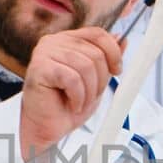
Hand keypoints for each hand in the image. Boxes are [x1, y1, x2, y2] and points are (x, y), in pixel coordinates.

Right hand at [19, 27, 123, 157]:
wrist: (45, 128)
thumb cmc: (66, 105)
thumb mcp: (95, 80)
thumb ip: (106, 59)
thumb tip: (122, 39)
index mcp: (67, 40)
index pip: (98, 34)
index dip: (113, 52)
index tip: (117, 71)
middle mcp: (54, 41)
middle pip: (95, 53)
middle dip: (100, 80)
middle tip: (91, 96)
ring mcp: (45, 53)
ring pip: (86, 66)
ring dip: (89, 91)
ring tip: (80, 102)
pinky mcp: (40, 67)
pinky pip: (73, 79)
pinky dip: (78, 97)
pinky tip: (72, 104)